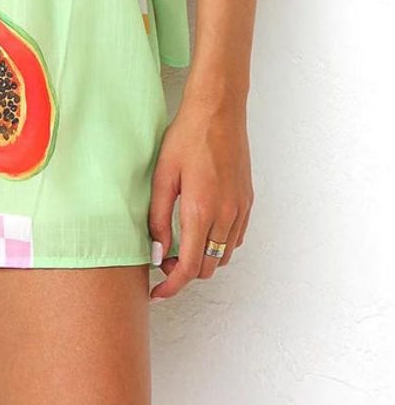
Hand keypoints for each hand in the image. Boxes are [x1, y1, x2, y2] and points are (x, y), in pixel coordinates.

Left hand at [147, 99, 253, 300]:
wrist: (218, 111)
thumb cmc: (187, 137)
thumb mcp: (162, 175)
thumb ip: (157, 217)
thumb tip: (156, 251)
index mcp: (201, 210)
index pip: (189, 267)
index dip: (172, 286)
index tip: (157, 292)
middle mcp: (226, 216)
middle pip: (207, 267)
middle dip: (184, 272)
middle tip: (162, 259)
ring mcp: (240, 209)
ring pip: (223, 256)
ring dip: (202, 259)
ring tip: (179, 244)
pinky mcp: (248, 201)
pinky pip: (235, 239)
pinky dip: (218, 245)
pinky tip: (201, 230)